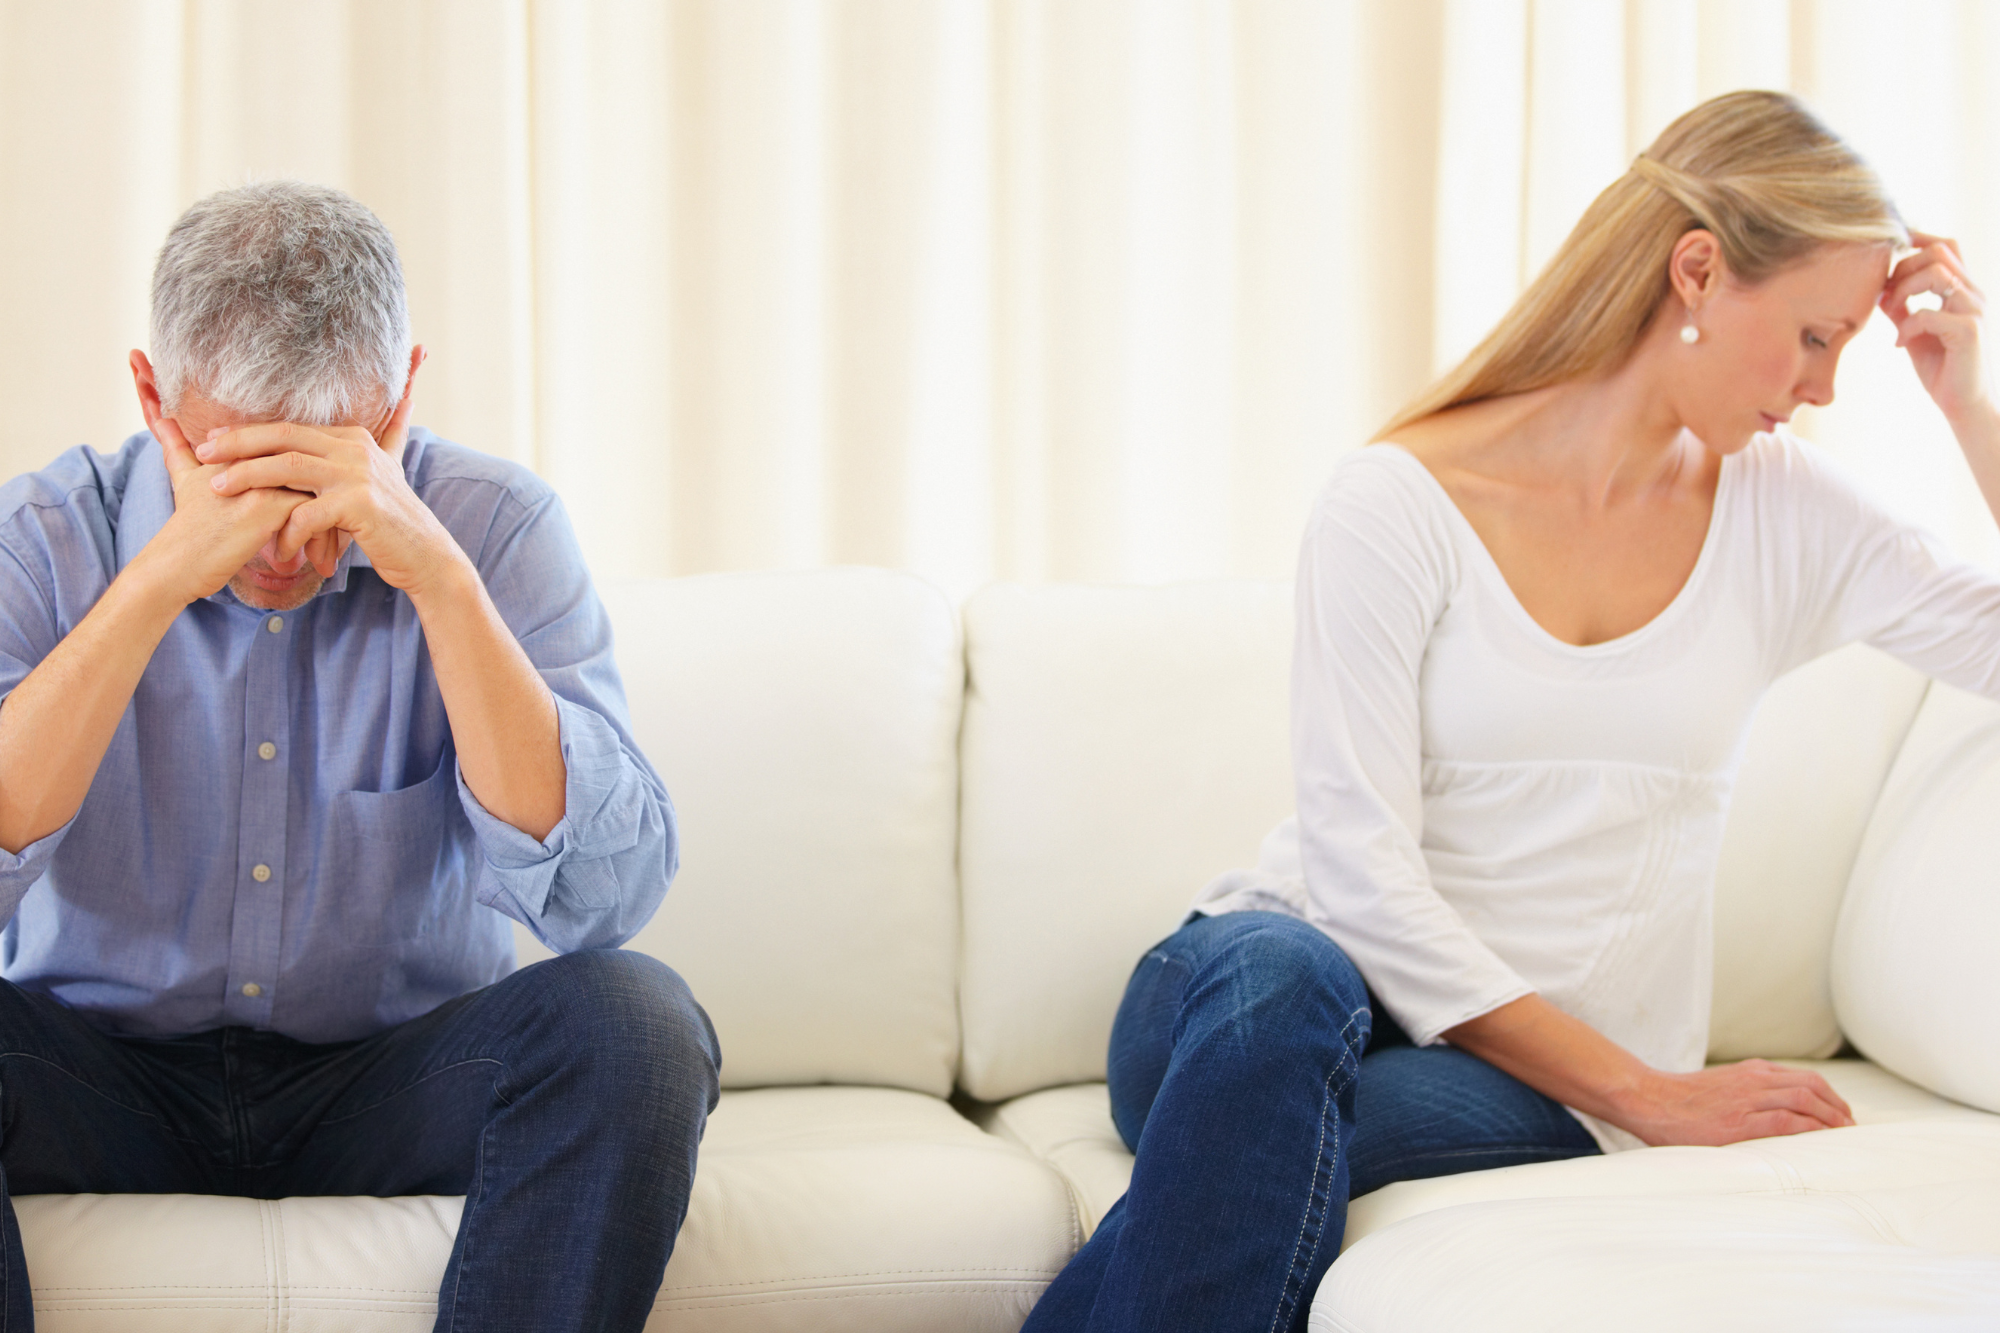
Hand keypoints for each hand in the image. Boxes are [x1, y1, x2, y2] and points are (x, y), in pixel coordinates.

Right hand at [137, 417, 316, 604]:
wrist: (173, 565)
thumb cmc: (185, 531)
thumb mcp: (183, 480)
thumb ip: (177, 448)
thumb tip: (162, 418)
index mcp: (236, 451)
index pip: (294, 455)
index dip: (315, 485)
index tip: (325, 510)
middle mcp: (249, 461)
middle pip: (312, 471)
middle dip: (332, 502)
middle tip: (341, 533)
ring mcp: (259, 482)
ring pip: (319, 490)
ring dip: (333, 524)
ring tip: (330, 558)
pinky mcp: (266, 509)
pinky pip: (315, 513)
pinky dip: (323, 538)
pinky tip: (321, 564)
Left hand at [197, 390, 463, 595]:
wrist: (426, 556)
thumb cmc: (390, 525)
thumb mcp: (376, 478)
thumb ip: (360, 452)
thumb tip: (356, 425)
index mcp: (353, 437)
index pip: (291, 426)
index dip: (249, 432)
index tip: (215, 440)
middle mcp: (356, 448)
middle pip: (283, 436)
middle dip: (238, 444)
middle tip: (202, 454)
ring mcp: (359, 474)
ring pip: (287, 467)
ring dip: (246, 478)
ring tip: (216, 491)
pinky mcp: (360, 503)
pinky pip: (306, 514)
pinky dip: (286, 533)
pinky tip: (277, 551)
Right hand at [1619, 1058, 1854, 1146]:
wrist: (1648, 1100)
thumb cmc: (1682, 1100)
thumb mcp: (1722, 1085)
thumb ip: (1749, 1091)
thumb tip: (1778, 1111)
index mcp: (1751, 1071)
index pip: (1804, 1079)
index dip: (1831, 1097)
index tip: (1843, 1115)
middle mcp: (1753, 1080)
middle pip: (1811, 1087)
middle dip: (1838, 1108)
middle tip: (1852, 1128)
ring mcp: (1746, 1100)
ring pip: (1804, 1100)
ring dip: (1831, 1118)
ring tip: (1844, 1135)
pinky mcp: (1737, 1123)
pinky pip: (1784, 1121)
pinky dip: (1808, 1128)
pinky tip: (1820, 1140)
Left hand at [1883, 232, 1990, 422]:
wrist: (1963, 403)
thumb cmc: (1941, 367)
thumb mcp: (1915, 331)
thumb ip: (1902, 309)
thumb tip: (1881, 291)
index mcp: (1963, 290)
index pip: (1946, 247)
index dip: (1917, 240)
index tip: (1889, 254)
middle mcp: (1972, 294)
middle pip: (1939, 252)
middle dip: (1903, 269)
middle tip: (1885, 297)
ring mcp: (1974, 310)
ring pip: (1937, 274)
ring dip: (1903, 290)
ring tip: (1891, 313)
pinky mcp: (1968, 331)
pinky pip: (1928, 313)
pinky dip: (1907, 326)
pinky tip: (1899, 344)